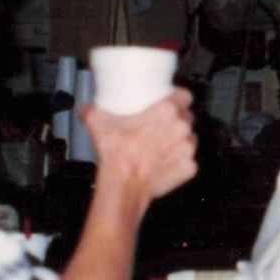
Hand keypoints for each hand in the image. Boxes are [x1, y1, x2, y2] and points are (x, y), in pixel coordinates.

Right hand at [84, 88, 199, 203]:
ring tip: (161, 146)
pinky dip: (179, 162)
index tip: (171, 101)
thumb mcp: (98, 122)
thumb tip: (89, 108)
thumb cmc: (116, 154)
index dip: (178, 98)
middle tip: (159, 127)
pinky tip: (164, 162)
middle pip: (186, 118)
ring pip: (189, 139)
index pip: (185, 96)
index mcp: (167, 111)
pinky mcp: (189, 167)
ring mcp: (188, 148)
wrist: (123, 184)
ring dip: (179, 141)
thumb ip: (93, 109)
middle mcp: (181, 128)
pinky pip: (188, 160)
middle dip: (176, 121)